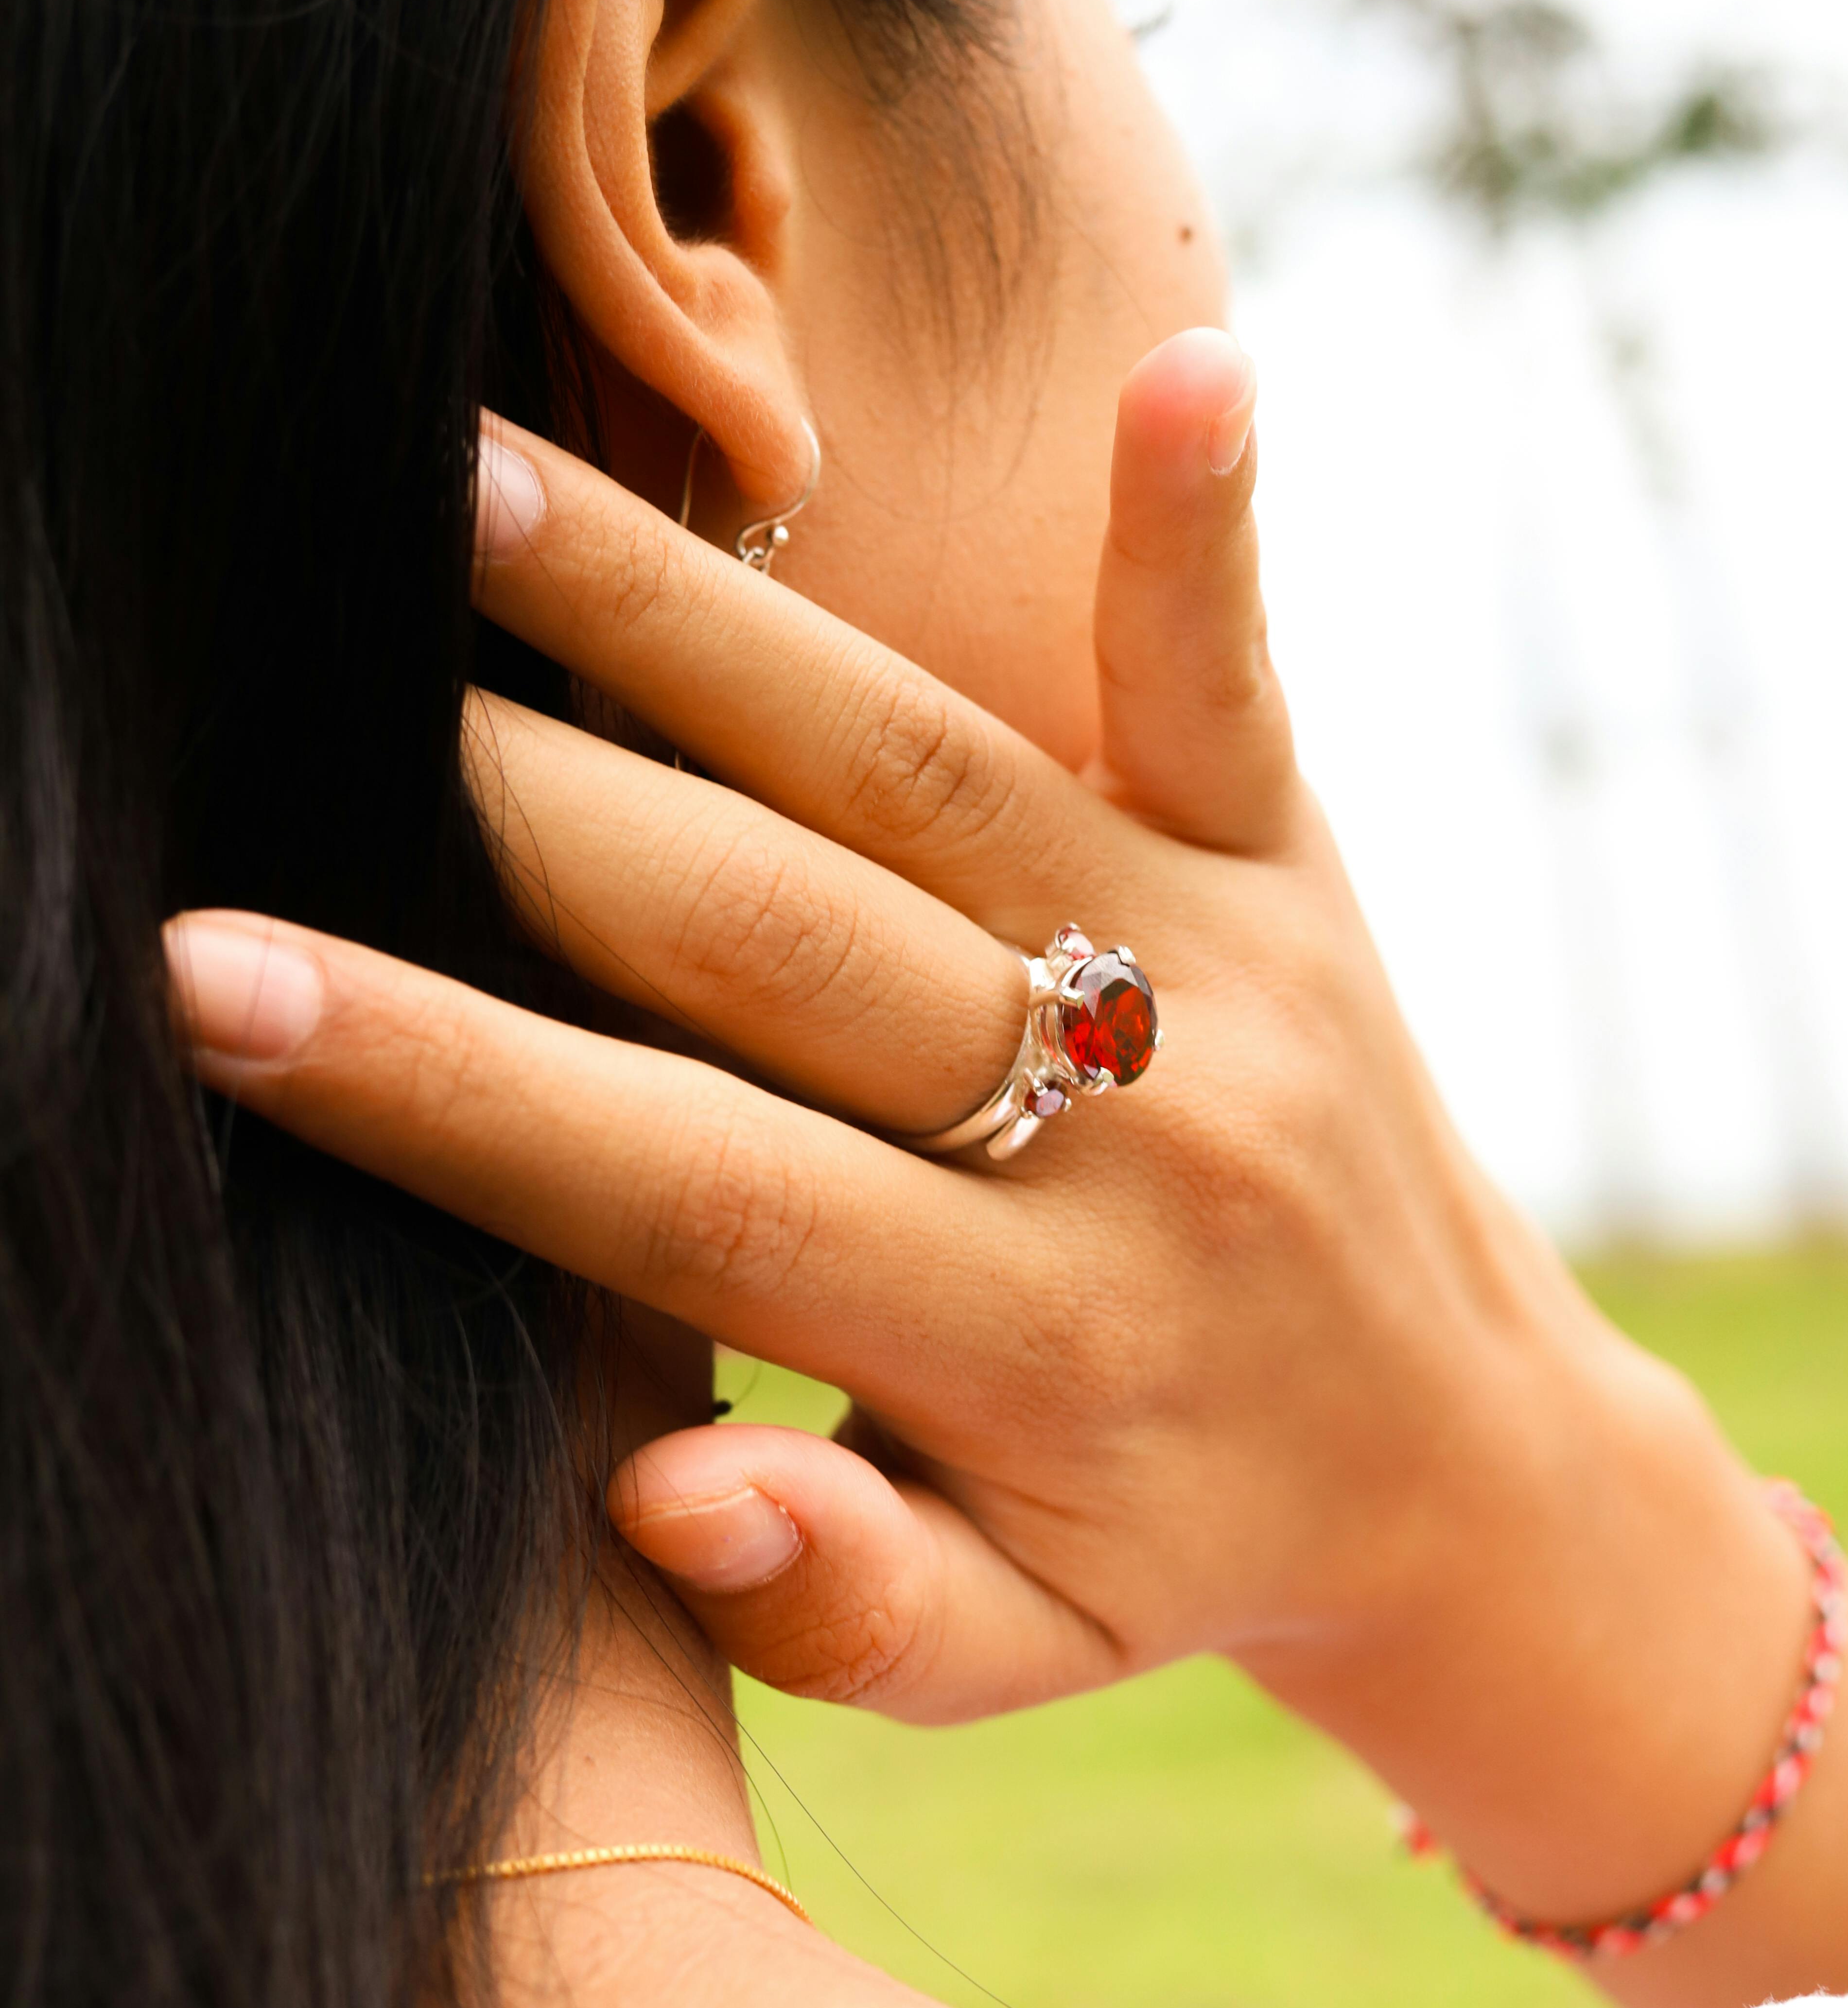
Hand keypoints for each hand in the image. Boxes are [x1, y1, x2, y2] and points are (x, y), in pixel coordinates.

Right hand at [164, 330, 1804, 1947]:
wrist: (1465, 1458)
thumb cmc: (1174, 1547)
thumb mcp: (1020, 1650)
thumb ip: (847, 1608)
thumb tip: (664, 1494)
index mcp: (1031, 1349)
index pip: (686, 1194)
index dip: (445, 1086)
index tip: (222, 981)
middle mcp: (1134, 1139)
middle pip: (777, 945)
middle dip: (518, 819)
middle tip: (307, 692)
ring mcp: (1225, 974)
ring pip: (917, 773)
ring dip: (688, 624)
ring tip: (470, 482)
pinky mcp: (1297, 866)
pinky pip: (1229, 679)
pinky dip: (1194, 522)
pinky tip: (1176, 357)